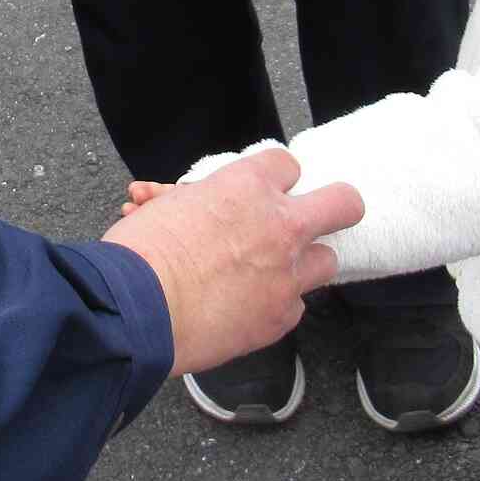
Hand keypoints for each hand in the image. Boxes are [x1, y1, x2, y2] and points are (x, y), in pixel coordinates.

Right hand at [100, 148, 362, 376]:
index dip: (276, 177)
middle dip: (336, 206)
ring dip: (304, 262)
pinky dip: (274, 304)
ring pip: (328, 260)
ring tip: (273, 270)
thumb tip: (200, 205)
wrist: (136, 309)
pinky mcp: (281, 316)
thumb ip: (204, 202)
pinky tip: (244, 305)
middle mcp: (279, 225)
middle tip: (318, 215)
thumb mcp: (169, 205)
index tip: (267, 189)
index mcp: (246, 186)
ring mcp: (286, 273)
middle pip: (343, 203)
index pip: (287, 164)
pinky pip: (294, 305)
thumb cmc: (141, 253)